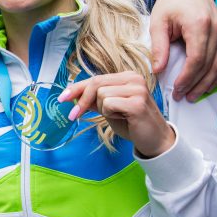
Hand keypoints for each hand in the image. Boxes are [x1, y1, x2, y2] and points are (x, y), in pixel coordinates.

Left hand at [59, 72, 173, 158]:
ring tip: (119, 116)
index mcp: (127, 76)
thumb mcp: (109, 109)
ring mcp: (137, 89)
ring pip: (101, 95)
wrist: (154, 140)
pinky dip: (110, 114)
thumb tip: (72, 95)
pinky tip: (124, 118)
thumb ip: (94, 100)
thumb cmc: (132, 124)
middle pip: (96, 83)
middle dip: (81, 100)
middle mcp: (134, 78)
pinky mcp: (137, 102)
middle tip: (73, 115)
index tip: (61, 98)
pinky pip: (108, 104)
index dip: (76, 88)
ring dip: (103, 109)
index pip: (96, 78)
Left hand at [149, 0, 216, 101]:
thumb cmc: (170, 5)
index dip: (188, 78)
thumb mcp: (158, 23)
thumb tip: (158, 71)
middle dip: (196, 84)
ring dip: (208, 83)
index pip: (197, 59)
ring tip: (193, 95)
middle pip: (210, 64)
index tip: (177, 90)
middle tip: (183, 97)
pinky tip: (205, 84)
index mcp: (199, 24)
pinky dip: (216, 74)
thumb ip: (159, 47)